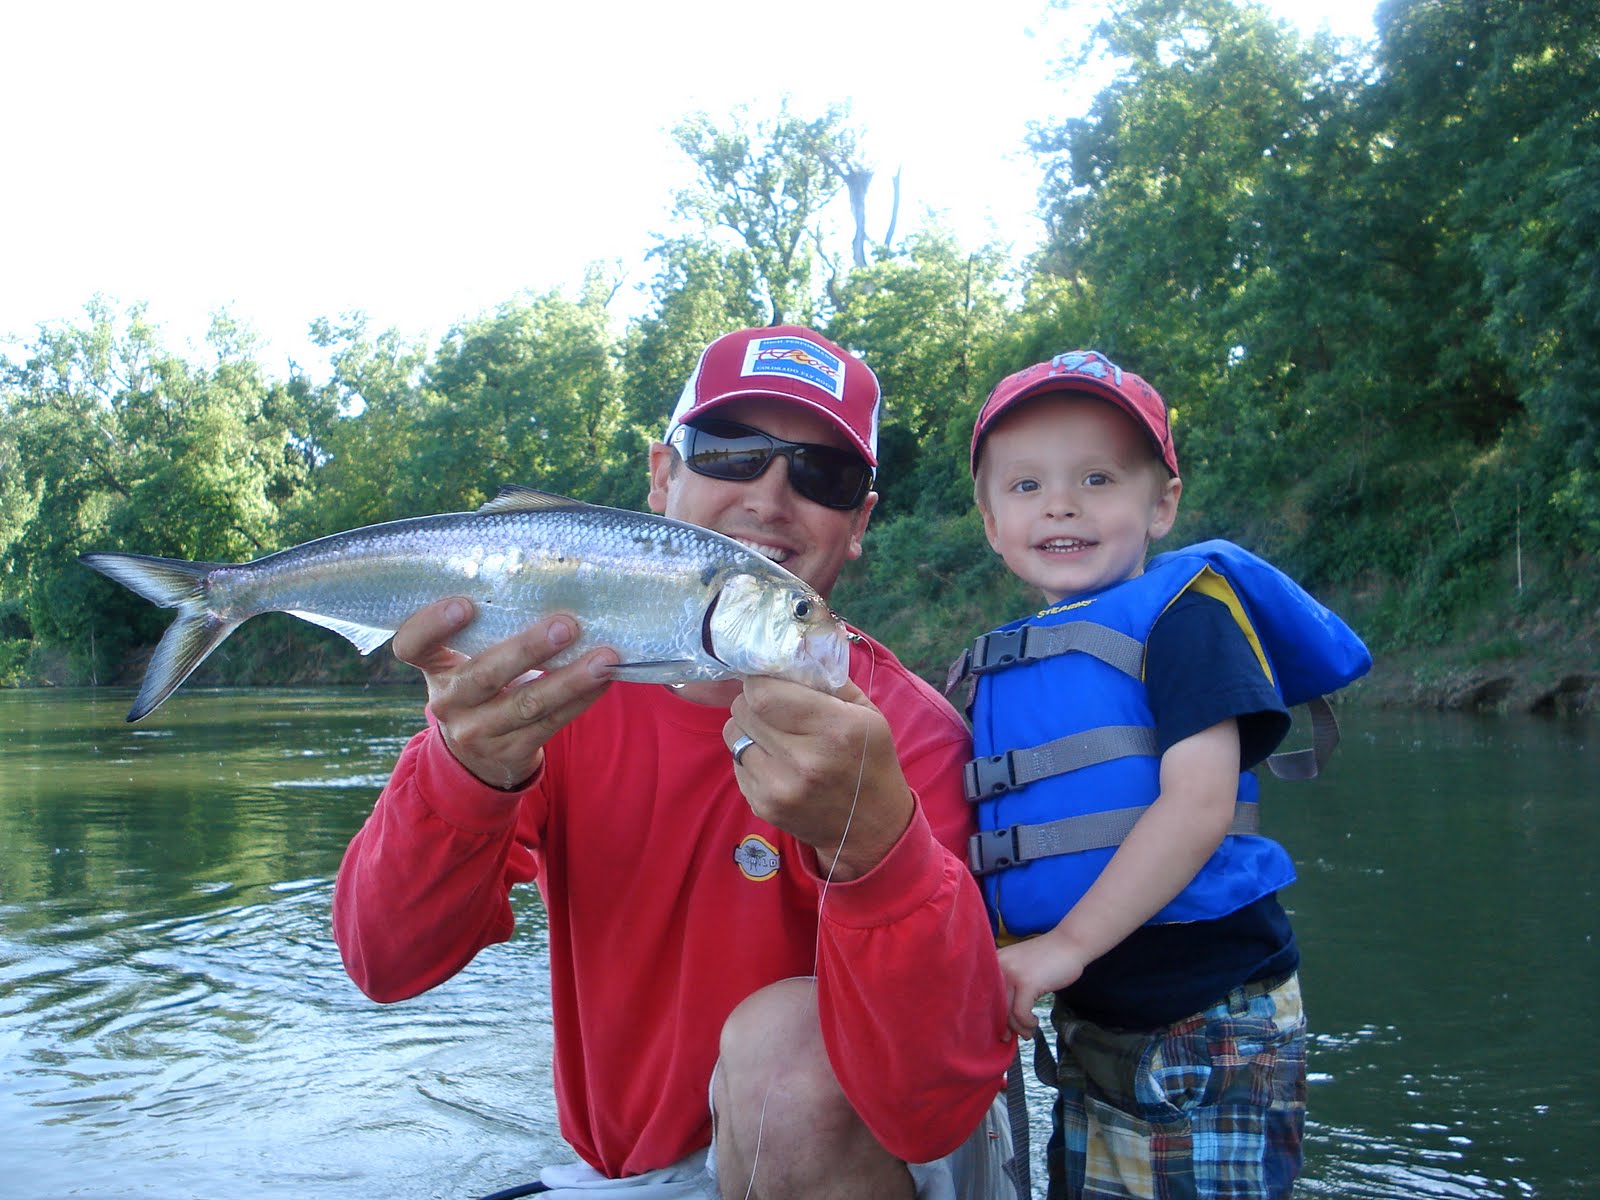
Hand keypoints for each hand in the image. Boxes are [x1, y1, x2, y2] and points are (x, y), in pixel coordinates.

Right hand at [392, 598, 616, 790]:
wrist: (476, 755)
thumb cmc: (479, 684)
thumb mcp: (465, 659)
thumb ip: (488, 630)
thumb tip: (548, 584)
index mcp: (435, 667)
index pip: (412, 646)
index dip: (432, 625)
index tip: (464, 604)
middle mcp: (449, 702)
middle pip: (485, 675)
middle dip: (528, 649)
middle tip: (566, 625)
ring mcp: (479, 732)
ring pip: (527, 704)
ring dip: (570, 679)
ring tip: (604, 658)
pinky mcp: (512, 751)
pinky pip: (551, 723)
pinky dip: (581, 698)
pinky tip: (604, 678)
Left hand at [726, 677, 913, 879]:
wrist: (870, 827)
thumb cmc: (869, 760)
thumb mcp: (865, 713)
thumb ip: (826, 679)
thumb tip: (788, 652)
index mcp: (834, 729)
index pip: (764, 693)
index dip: (761, 681)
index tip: (771, 681)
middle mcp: (803, 761)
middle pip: (744, 710)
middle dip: (753, 700)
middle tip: (773, 705)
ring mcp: (779, 788)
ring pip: (733, 734)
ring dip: (748, 727)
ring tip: (775, 734)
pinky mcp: (763, 805)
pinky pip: (736, 762)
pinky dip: (750, 755)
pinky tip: (776, 762)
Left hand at [996, 936, 1089, 1037]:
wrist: (1070, 943)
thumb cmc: (1049, 959)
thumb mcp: (1022, 969)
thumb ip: (1011, 987)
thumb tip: (1004, 1019)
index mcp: (995, 962)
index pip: (984, 995)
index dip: (990, 1016)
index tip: (1000, 1029)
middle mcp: (999, 966)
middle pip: (994, 1005)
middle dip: (1003, 1025)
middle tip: (1011, 1036)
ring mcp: (1012, 974)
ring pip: (1007, 1012)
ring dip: (1018, 1028)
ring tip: (1028, 1032)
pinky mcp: (1027, 982)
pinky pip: (1020, 1013)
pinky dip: (1027, 1023)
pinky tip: (1034, 1022)